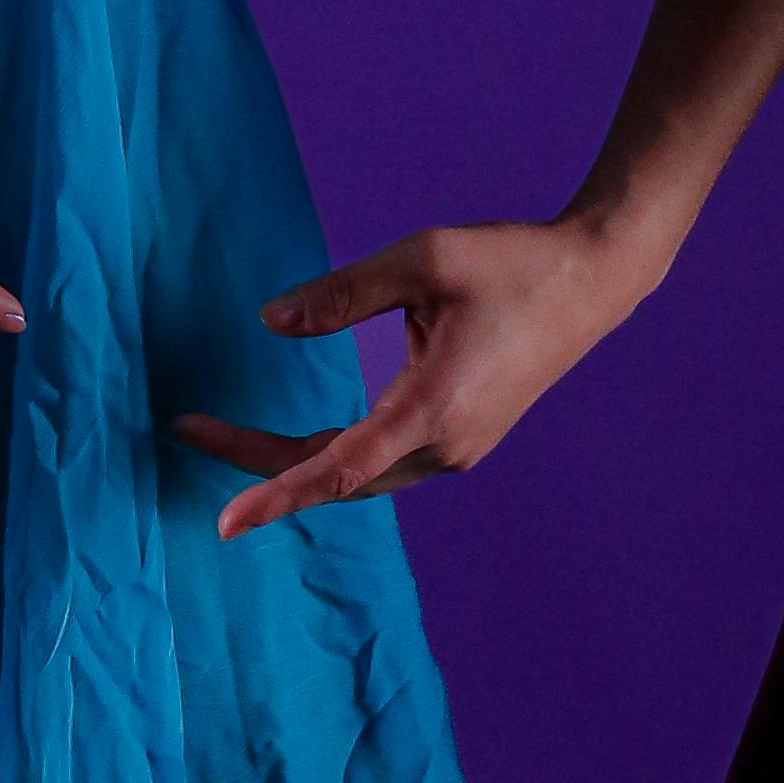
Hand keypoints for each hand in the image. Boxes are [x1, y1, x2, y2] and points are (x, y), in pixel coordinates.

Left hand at [177, 214, 654, 537]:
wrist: (594, 279)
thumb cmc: (511, 263)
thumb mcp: (421, 259)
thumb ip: (341, 294)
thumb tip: (270, 323)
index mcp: (432, 409)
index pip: (335, 468)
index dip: (273, 496)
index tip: (224, 523)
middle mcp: (446, 446)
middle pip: (335, 476)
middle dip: (259, 462)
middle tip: (189, 427)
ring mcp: (459, 449)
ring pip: (360, 475)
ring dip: (295, 462)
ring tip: (227, 434)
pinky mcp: (465, 438)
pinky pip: (385, 462)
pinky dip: (335, 455)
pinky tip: (302, 440)